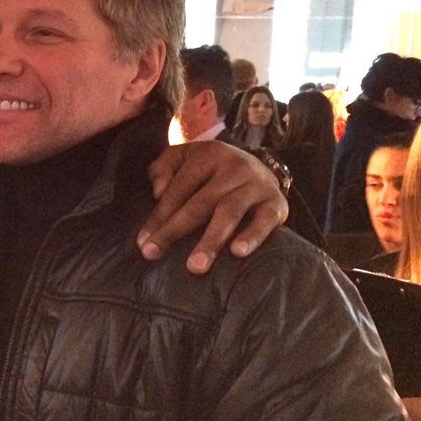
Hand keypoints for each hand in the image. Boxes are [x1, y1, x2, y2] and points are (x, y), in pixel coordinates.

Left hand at [137, 142, 288, 273]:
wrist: (261, 166)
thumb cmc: (211, 169)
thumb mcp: (185, 157)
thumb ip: (164, 168)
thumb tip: (157, 191)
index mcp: (209, 154)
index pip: (178, 188)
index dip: (159, 216)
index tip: (143, 242)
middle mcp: (234, 166)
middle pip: (200, 202)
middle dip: (174, 230)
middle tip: (153, 254)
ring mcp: (257, 185)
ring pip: (229, 213)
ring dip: (210, 240)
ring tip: (195, 266)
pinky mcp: (276, 203)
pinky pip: (264, 221)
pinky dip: (252, 236)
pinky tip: (237, 253)